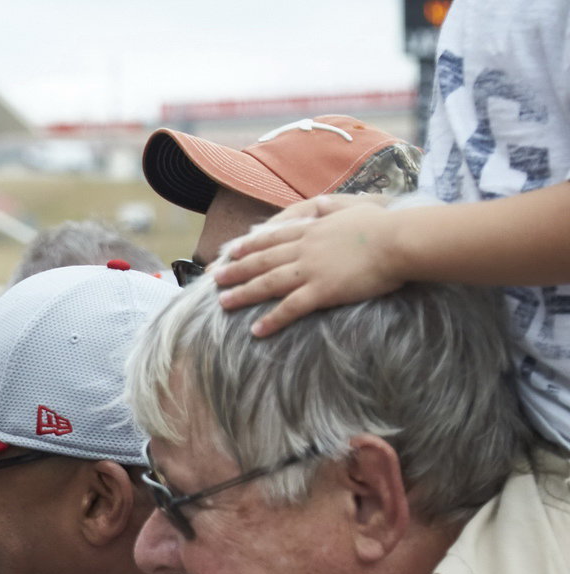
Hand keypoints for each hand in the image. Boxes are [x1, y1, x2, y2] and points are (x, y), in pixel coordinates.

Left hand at [211, 197, 403, 336]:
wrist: (400, 240)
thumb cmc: (385, 225)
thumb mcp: (353, 209)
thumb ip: (333, 210)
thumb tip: (322, 202)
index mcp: (312, 230)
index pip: (272, 238)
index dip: (248, 245)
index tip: (230, 251)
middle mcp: (305, 248)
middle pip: (262, 260)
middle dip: (235, 269)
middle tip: (214, 278)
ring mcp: (311, 269)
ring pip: (268, 282)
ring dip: (243, 293)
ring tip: (223, 303)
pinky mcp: (323, 290)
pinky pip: (290, 308)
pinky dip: (271, 320)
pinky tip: (256, 331)